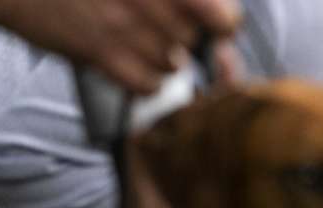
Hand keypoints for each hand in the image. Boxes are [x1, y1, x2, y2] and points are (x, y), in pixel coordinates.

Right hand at [0, 0, 239, 93]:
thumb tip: (215, 16)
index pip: (222, 17)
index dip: (221, 24)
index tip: (215, 26)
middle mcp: (149, 1)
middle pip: (193, 40)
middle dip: (179, 36)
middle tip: (152, 23)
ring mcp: (125, 27)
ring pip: (173, 63)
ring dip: (160, 57)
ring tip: (134, 39)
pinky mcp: (101, 53)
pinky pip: (147, 84)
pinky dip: (143, 80)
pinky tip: (128, 63)